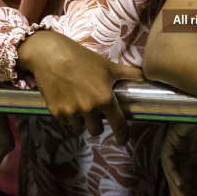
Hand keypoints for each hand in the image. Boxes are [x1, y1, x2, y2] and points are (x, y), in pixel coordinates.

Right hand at [19, 30, 139, 142]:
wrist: (51, 55)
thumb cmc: (82, 59)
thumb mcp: (108, 66)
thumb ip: (129, 74)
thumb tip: (145, 77)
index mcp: (104, 99)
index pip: (118, 124)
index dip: (122, 135)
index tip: (122, 140)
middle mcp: (88, 109)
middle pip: (96, 130)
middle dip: (97, 124)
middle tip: (94, 111)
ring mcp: (71, 112)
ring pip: (79, 126)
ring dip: (81, 120)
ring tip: (78, 102)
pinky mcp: (56, 112)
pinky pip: (66, 121)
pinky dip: (68, 116)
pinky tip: (66, 100)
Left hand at [160, 122, 196, 195]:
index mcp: (193, 149)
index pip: (185, 170)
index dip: (185, 185)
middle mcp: (182, 147)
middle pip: (175, 171)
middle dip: (176, 188)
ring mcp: (176, 142)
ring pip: (169, 166)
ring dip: (173, 182)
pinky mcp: (172, 137)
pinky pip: (167, 157)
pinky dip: (172, 170)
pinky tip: (180, 182)